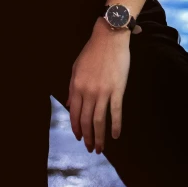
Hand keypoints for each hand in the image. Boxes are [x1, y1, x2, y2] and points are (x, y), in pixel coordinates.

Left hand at [66, 19, 134, 153]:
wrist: (109, 38)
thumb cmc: (92, 51)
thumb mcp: (76, 67)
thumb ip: (72, 87)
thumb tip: (70, 105)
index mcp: (77, 85)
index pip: (75, 113)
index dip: (76, 127)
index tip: (79, 137)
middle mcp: (89, 91)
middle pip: (87, 120)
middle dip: (87, 137)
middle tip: (90, 148)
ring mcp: (104, 92)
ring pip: (100, 121)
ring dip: (99, 137)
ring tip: (99, 148)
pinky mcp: (117, 90)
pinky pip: (116, 113)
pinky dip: (115, 126)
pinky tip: (115, 135)